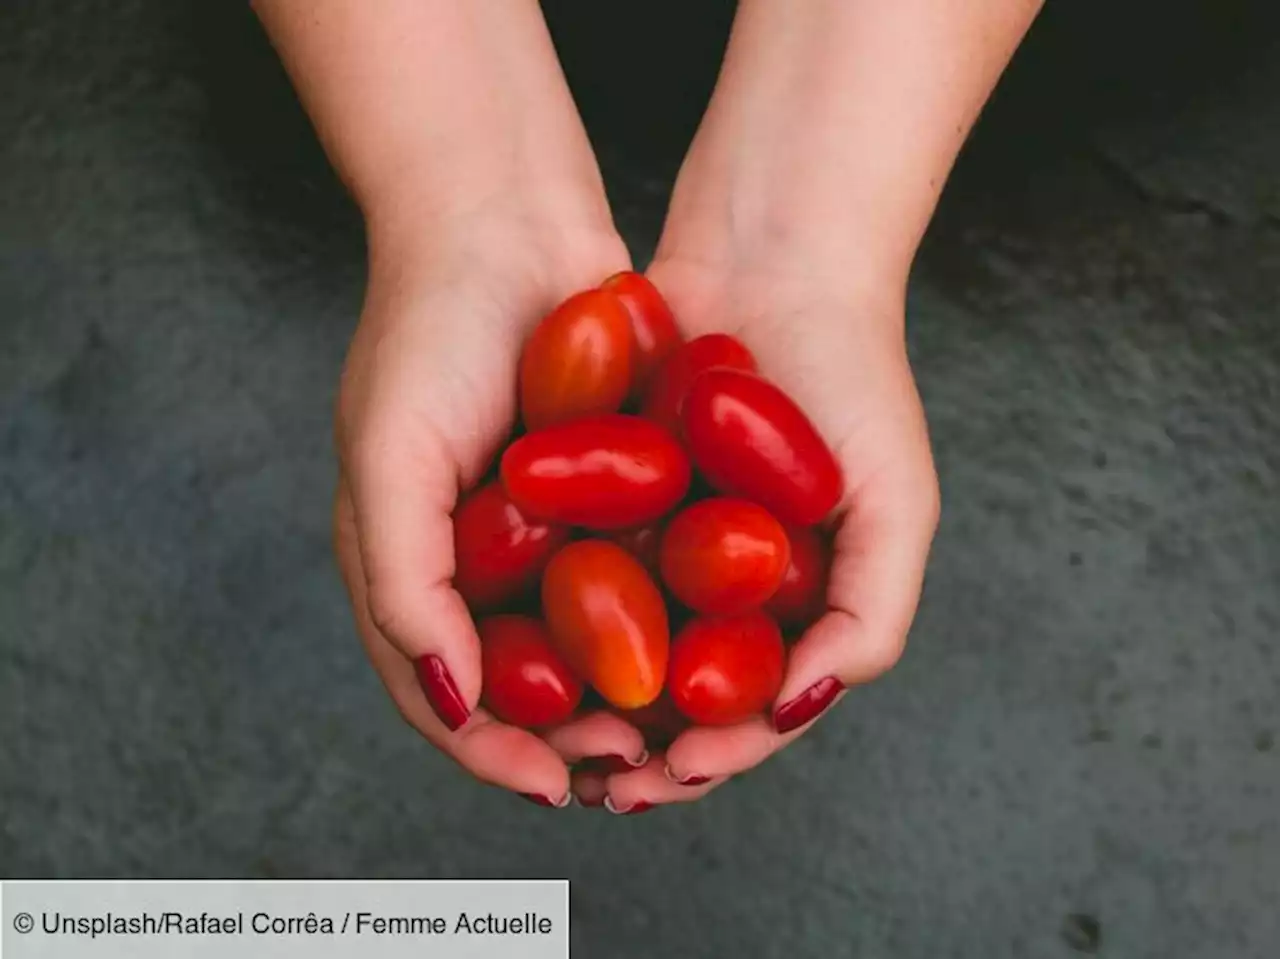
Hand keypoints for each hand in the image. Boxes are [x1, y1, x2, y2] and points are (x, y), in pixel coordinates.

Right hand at [332, 210, 647, 805]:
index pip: (445, 693)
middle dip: (572, 738)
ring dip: (624, 695)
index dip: (494, 751)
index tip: (554, 784)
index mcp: (409, 564)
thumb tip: (452, 700)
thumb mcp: (388, 456)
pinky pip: (632, 573)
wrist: (506, 219)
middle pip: (524, 684)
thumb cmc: (428, 331)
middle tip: (631, 765)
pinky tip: (703, 648)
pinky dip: (660, 619)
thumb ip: (401, 581)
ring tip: (672, 730)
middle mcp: (476, 557)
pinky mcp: (604, 487)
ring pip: (587, 643)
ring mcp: (542, 524)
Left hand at [600, 255, 940, 810]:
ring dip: (581, 697)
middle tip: (595, 775)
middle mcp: (723, 581)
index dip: (715, 754)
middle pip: (672, 692)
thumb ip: (874, 612)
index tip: (673, 772)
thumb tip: (799, 707)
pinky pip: (572, 564)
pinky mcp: (605, 493)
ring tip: (547, 731)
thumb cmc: (855, 376)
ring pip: (612, 644)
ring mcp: (663, 538)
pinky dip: (547, 608)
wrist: (773, 255)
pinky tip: (513, 639)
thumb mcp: (896, 500)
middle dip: (635, 745)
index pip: (752, 708)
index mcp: (794, 601)